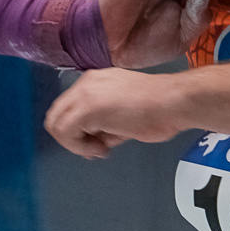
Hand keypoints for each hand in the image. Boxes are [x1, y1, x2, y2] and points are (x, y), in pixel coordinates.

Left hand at [43, 65, 187, 159]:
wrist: (173, 101)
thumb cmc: (161, 108)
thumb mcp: (125, 114)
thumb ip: (106, 124)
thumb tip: (97, 141)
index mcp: (96, 81)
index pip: (69, 108)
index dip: (77, 131)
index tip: (97, 143)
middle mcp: (86, 83)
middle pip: (56, 115)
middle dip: (72, 139)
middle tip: (95, 149)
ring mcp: (84, 93)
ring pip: (56, 124)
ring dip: (75, 143)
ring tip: (101, 149)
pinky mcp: (86, 108)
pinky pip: (65, 132)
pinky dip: (79, 147)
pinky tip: (103, 148)